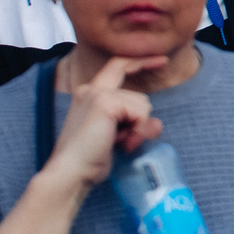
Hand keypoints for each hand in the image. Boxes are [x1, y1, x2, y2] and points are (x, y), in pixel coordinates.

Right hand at [44, 55, 166, 192]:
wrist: (71, 173)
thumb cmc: (90, 160)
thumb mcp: (118, 136)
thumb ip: (137, 124)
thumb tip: (158, 124)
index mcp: (89, 94)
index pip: (118, 66)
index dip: (141, 61)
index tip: (163, 60)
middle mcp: (92, 89)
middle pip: (141, 97)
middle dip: (141, 123)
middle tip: (125, 142)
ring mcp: (98, 94)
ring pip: (144, 106)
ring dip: (138, 129)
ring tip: (117, 143)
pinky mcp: (105, 102)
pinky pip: (141, 113)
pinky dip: (137, 130)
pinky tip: (120, 142)